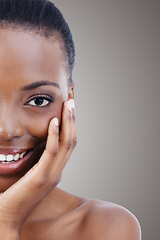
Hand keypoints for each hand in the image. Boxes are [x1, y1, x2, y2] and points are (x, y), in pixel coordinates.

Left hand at [0, 99, 75, 235]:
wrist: (9, 217)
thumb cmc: (17, 195)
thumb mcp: (33, 174)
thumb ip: (39, 161)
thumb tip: (40, 144)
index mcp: (56, 169)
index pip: (69, 143)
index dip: (71, 125)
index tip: (70, 109)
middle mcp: (58, 171)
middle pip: (72, 140)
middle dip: (73, 119)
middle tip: (72, 100)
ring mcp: (52, 174)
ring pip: (66, 143)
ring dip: (68, 122)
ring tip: (68, 105)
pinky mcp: (42, 177)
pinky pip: (51, 152)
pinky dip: (54, 135)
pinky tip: (54, 121)